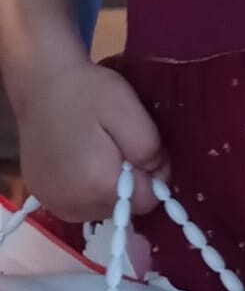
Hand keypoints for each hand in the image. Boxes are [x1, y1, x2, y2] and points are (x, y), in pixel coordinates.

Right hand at [17, 60, 166, 224]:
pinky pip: (80, 203)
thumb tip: (157, 174)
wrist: (40, 82)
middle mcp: (73, 204)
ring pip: (102, 207)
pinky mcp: (43, 197)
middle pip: (124, 206)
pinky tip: (79, 160)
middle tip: (117, 144)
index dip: (152, 174)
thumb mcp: (128, 110)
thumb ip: (150, 148)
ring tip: (96, 151)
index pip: (147, 201)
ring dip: (107, 185)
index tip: (139, 147)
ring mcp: (55, 203)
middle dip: (129, 180)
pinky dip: (86, 186)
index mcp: (98, 185)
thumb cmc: (87, 92)